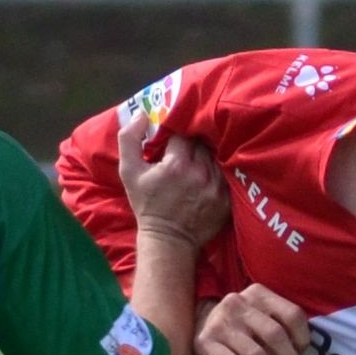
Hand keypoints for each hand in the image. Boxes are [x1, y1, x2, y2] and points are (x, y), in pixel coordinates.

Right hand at [119, 108, 228, 248]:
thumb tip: (141, 114)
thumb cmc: (147, 205)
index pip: (183, 133)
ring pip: (215, 156)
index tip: (171, 143)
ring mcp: (216, 186)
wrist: (168, 240)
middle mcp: (200, 172)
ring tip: (196, 164)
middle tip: (184, 152)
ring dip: (206, 157)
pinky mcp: (227, 198)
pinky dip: (218, 172)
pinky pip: (226, 174)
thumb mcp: (128, 172)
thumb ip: (129, 139)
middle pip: (202, 143)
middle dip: (193, 144)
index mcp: (176, 164)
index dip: (177, 135)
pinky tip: (207, 177)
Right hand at [195, 284, 304, 354]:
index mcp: (258, 294)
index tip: (302, 354)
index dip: (302, 337)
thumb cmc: (237, 324)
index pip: (292, 314)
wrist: (196, 326)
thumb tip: (299, 353)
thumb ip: (279, 325)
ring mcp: (221, 323)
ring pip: (256, 354)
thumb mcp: (259, 315)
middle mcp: (238, 304)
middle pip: (275, 334)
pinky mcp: (206, 342)